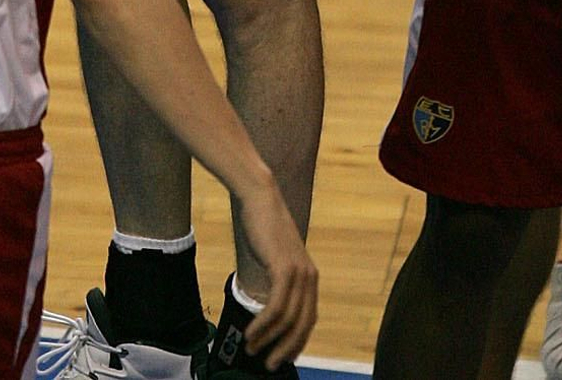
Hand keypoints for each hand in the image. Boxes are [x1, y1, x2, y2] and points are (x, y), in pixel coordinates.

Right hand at [232, 177, 317, 367]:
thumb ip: (278, 279)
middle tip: (269, 365)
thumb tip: (268, 306)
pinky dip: (263, 325)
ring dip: (269, 340)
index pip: (309, 320)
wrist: (259, 198)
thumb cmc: (263, 227)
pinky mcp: (283, 268)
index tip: (282, 357)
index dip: (297, 342)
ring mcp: (298, 272)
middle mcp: (309, 277)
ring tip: (252, 350)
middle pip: (302, 325)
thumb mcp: (276, 257)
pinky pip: (275, 307)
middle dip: (285, 349)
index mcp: (310, 277)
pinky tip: (250, 333)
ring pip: (287, 320)